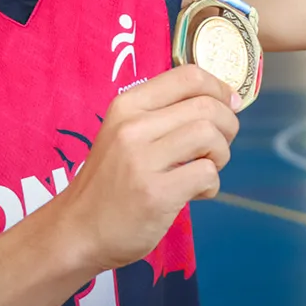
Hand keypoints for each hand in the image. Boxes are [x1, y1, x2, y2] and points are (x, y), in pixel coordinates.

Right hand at [49, 65, 239, 271]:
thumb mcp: (122, 135)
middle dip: (228, 125)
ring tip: (205, 169)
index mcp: (126, 106)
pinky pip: (207, 174)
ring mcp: (142, 160)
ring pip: (210, 136)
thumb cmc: (107, 183)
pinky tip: (195, 193)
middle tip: (217, 147)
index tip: (228, 105)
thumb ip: (161, 117)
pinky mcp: (156, 193)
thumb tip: (221, 102)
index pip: (188, 75)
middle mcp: (132, 126)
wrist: (77, 229)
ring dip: (220, 155)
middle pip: (206, 106)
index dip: (219, 88)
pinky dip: (211, 185)